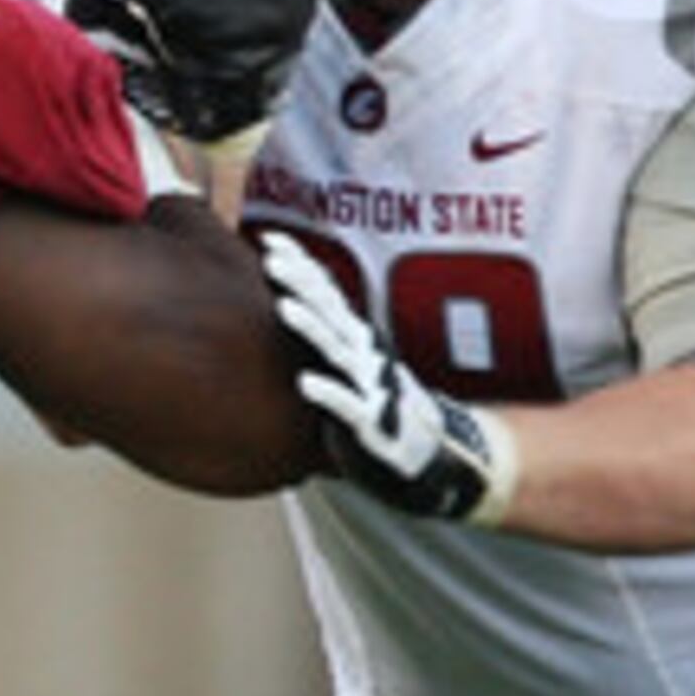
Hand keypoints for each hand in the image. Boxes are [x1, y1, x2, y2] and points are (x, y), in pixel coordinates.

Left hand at [259, 230, 519, 523]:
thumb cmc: (374, 406)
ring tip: (285, 308)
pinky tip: (305, 383)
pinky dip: (328, 393)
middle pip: (330, 312)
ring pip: (337, 352)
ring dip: (312, 328)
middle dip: (303, 284)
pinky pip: (348, 406)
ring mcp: (369, 387)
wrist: (424, 456)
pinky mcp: (370, 424)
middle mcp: (363, 355)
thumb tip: (287, 302)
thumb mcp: (348, 365)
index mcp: (355, 338)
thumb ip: (323, 334)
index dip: (301, 266)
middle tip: (273, 260)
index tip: (270, 239)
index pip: (326, 293)